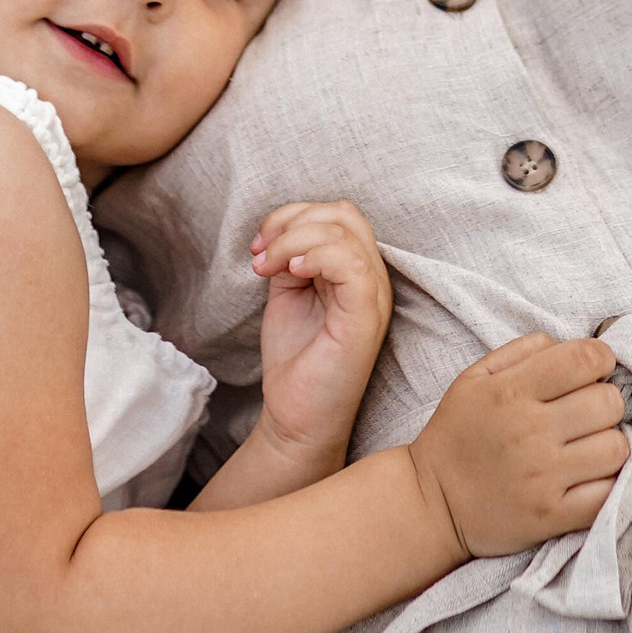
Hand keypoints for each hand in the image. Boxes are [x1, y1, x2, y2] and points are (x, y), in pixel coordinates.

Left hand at [251, 202, 393, 473]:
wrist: (295, 417)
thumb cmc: (295, 361)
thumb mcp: (288, 294)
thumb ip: (291, 260)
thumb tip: (279, 233)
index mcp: (355, 272)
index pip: (339, 215)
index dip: (294, 215)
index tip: (258, 244)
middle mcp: (372, 280)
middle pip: (345, 215)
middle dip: (293, 221)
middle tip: (260, 253)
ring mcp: (373, 298)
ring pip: (346, 233)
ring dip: (295, 239)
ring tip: (266, 267)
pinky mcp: (366, 317)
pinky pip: (352, 264)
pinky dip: (316, 255)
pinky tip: (290, 274)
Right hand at [408, 334, 628, 559]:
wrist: (431, 504)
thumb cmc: (457, 434)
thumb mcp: (473, 378)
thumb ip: (521, 351)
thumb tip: (567, 345)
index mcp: (511, 392)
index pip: (585, 359)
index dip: (601, 358)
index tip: (595, 370)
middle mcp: (530, 432)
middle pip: (608, 403)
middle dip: (606, 402)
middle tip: (588, 413)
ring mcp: (543, 477)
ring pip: (616, 448)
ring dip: (610, 444)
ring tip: (589, 447)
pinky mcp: (551, 516)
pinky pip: (607, 494)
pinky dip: (608, 484)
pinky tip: (590, 477)